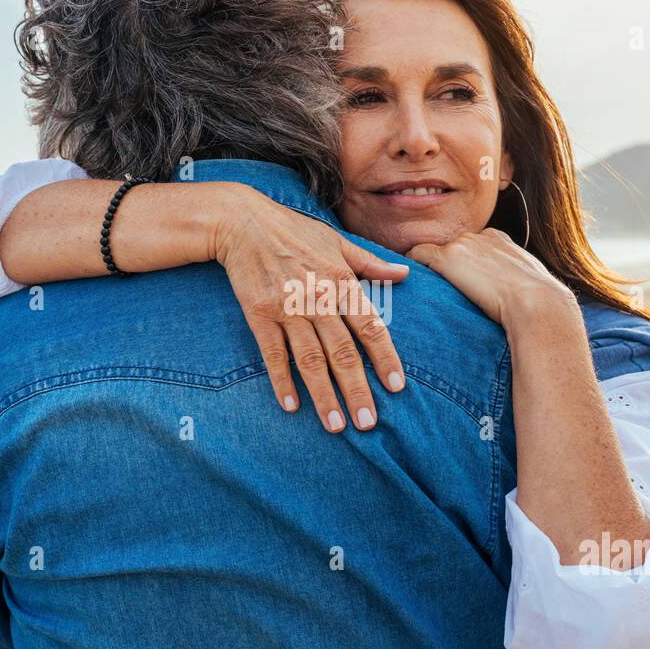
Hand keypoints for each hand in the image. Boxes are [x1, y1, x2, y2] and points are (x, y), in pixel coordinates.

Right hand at [213, 188, 409, 431]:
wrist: (244, 222)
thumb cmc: (295, 231)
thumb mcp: (338, 241)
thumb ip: (370, 264)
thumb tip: (404, 275)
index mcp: (342, 282)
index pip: (370, 327)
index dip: (385, 358)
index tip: (397, 387)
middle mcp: (318, 299)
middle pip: (342, 352)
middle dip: (357, 390)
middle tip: (367, 423)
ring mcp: (287, 309)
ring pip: (310, 360)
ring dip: (323, 395)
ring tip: (335, 426)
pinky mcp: (259, 315)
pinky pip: (273, 354)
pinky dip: (282, 381)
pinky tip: (291, 406)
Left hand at [405, 228, 578, 331]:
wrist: (537, 302)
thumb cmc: (538, 301)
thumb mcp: (527, 281)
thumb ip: (512, 279)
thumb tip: (513, 296)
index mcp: (498, 239)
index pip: (471, 245)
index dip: (462, 262)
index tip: (459, 279)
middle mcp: (479, 236)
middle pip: (450, 246)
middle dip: (444, 264)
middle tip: (437, 286)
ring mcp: (462, 245)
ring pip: (433, 251)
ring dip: (428, 268)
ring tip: (420, 286)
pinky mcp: (449, 258)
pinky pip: (418, 255)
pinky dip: (411, 264)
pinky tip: (409, 279)